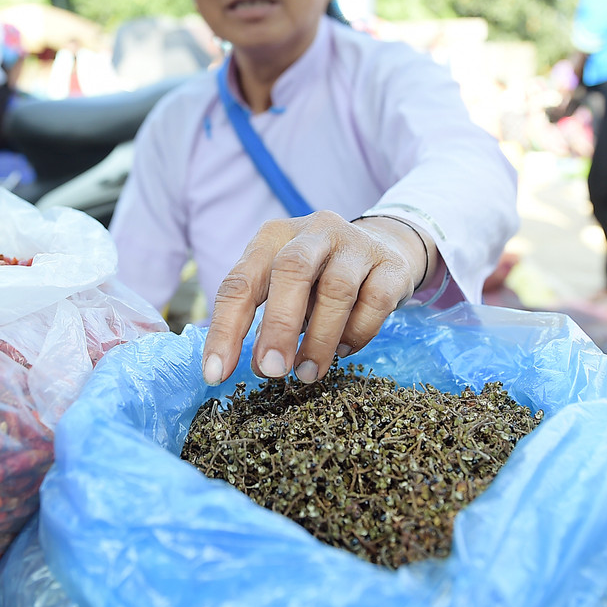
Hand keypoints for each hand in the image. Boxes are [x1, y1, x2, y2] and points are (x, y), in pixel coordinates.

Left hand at [200, 211, 434, 386]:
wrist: (382, 247)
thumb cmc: (317, 277)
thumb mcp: (282, 287)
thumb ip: (264, 320)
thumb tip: (257, 366)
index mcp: (273, 237)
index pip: (240, 282)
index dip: (225, 330)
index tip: (216, 374)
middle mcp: (313, 232)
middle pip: (291, 271)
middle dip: (278, 326)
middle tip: (271, 371)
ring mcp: (355, 244)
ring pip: (336, 290)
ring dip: (319, 339)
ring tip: (307, 373)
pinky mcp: (391, 264)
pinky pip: (375, 302)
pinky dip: (357, 333)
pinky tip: (343, 350)